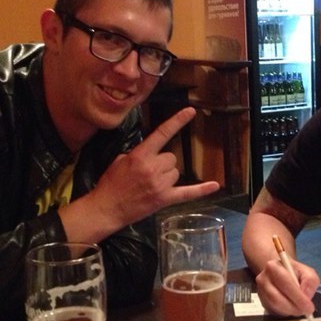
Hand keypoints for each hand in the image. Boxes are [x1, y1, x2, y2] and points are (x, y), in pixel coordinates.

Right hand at [59, 108, 219, 241]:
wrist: (106, 208)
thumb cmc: (111, 184)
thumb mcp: (120, 160)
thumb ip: (139, 154)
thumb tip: (152, 152)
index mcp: (140, 155)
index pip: (162, 133)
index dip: (177, 121)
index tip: (190, 111)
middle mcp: (152, 168)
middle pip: (171, 157)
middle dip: (162, 163)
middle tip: (148, 174)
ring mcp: (160, 184)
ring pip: (175, 172)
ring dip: (167, 176)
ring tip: (151, 185)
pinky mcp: (164, 199)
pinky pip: (187, 193)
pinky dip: (201, 190)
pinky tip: (215, 185)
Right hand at [255, 257, 318, 316]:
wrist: (280, 272)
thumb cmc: (294, 272)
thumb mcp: (307, 271)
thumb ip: (310, 281)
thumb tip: (306, 295)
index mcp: (273, 267)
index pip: (285, 284)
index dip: (298, 297)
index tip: (309, 307)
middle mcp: (263, 279)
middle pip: (277, 298)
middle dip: (294, 307)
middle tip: (306, 311)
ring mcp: (261, 292)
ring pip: (275, 306)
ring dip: (290, 311)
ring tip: (301, 308)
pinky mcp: (262, 302)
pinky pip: (274, 311)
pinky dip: (286, 313)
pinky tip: (293, 308)